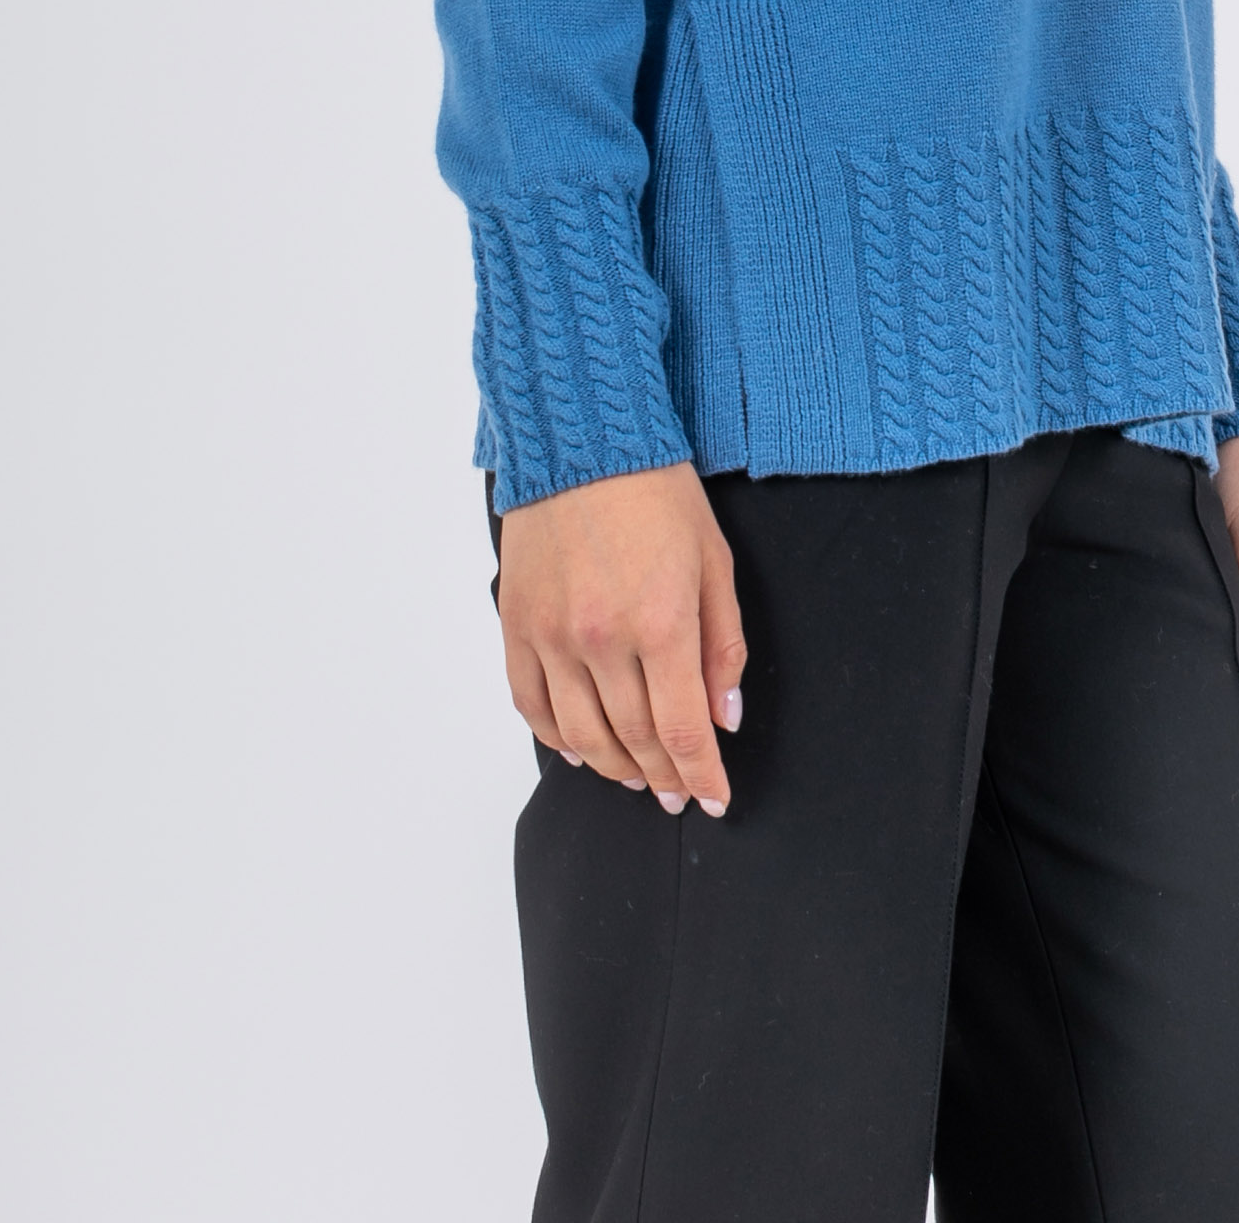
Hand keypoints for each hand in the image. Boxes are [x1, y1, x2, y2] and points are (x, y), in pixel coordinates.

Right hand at [498, 460, 746, 816]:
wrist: (585, 439)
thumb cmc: (658, 491)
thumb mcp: (715, 561)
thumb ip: (723, 645)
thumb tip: (722, 717)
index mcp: (661, 624)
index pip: (682, 730)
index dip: (701, 774)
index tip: (714, 798)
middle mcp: (601, 639)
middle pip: (634, 739)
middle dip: (663, 777)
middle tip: (678, 794)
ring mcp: (551, 635)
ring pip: (580, 735)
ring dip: (612, 767)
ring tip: (636, 777)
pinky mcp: (516, 624)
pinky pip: (531, 704)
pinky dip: (555, 738)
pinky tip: (578, 749)